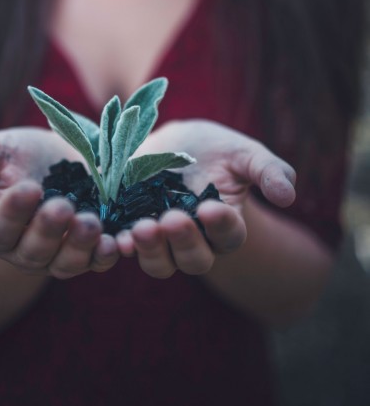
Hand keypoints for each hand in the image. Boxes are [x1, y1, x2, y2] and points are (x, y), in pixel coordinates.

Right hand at [0, 127, 118, 277]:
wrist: (62, 161)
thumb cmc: (21, 155)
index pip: (1, 227)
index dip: (13, 211)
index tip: (29, 187)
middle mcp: (28, 251)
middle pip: (36, 251)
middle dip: (49, 230)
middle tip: (63, 207)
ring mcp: (62, 255)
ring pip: (68, 263)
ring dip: (80, 246)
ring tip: (92, 223)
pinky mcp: (92, 251)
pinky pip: (99, 260)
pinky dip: (108, 254)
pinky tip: (118, 240)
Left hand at [116, 120, 295, 278]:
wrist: (174, 142)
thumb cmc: (217, 149)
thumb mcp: (245, 153)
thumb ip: (269, 171)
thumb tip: (288, 196)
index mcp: (226, 224)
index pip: (229, 235)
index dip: (221, 225)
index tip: (211, 208)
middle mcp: (196, 240)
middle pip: (195, 259)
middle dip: (184, 242)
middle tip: (173, 220)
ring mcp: (162, 239)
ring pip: (160, 263)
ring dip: (151, 250)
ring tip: (141, 229)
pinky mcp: (130, 229)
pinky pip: (127, 249)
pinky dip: (121, 248)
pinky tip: (116, 238)